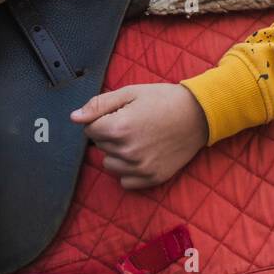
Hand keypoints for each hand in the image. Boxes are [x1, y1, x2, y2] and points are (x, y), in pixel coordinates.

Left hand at [70, 83, 208, 189]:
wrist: (199, 114)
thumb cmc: (164, 100)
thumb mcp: (130, 92)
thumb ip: (99, 104)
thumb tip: (74, 117)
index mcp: (119, 128)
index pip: (89, 130)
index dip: (102, 119)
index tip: (120, 113)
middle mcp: (127, 152)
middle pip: (99, 147)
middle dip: (110, 134)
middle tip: (133, 123)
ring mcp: (140, 168)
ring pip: (109, 164)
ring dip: (117, 153)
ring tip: (138, 138)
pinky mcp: (152, 178)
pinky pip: (125, 181)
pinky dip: (129, 170)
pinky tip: (142, 154)